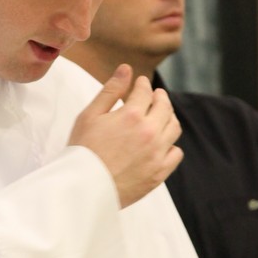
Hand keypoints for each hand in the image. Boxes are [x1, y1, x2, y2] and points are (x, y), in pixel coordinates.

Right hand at [68, 65, 182, 207]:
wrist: (84, 188)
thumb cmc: (82, 150)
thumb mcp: (90, 115)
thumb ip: (111, 91)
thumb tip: (126, 69)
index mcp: (132, 116)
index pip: (145, 91)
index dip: (143, 84)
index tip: (141, 82)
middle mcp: (150, 133)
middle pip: (164, 107)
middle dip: (160, 97)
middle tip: (155, 95)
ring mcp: (157, 154)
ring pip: (174, 128)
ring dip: (168, 117)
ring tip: (159, 116)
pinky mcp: (159, 173)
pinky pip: (176, 153)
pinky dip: (171, 145)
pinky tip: (161, 143)